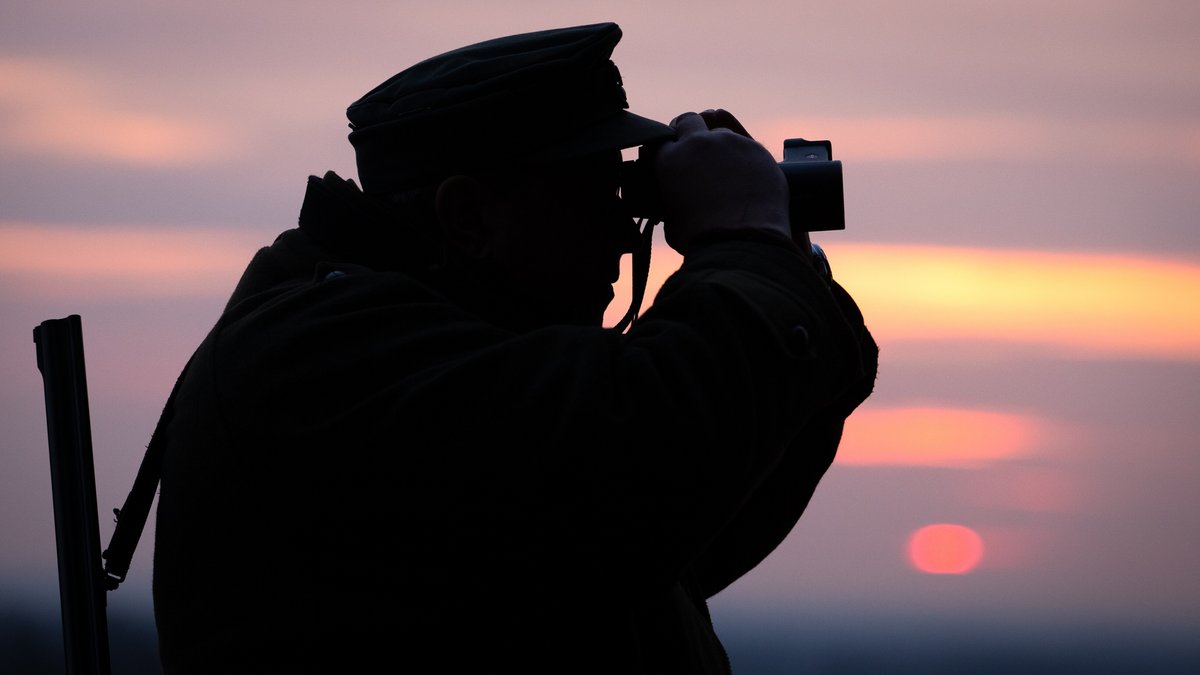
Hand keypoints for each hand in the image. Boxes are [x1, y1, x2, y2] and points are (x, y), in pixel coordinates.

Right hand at [652, 109, 789, 254]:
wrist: (743, 243)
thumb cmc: (702, 239)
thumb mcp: (671, 222)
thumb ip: (670, 200)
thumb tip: (675, 201)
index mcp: (671, 159)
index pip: (660, 140)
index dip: (665, 151)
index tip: (670, 160)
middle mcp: (699, 143)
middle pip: (689, 120)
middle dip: (689, 132)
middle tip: (695, 152)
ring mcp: (731, 143)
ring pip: (721, 132)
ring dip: (719, 147)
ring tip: (725, 172)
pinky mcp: (757, 150)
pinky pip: (747, 147)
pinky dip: (744, 159)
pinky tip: (746, 179)